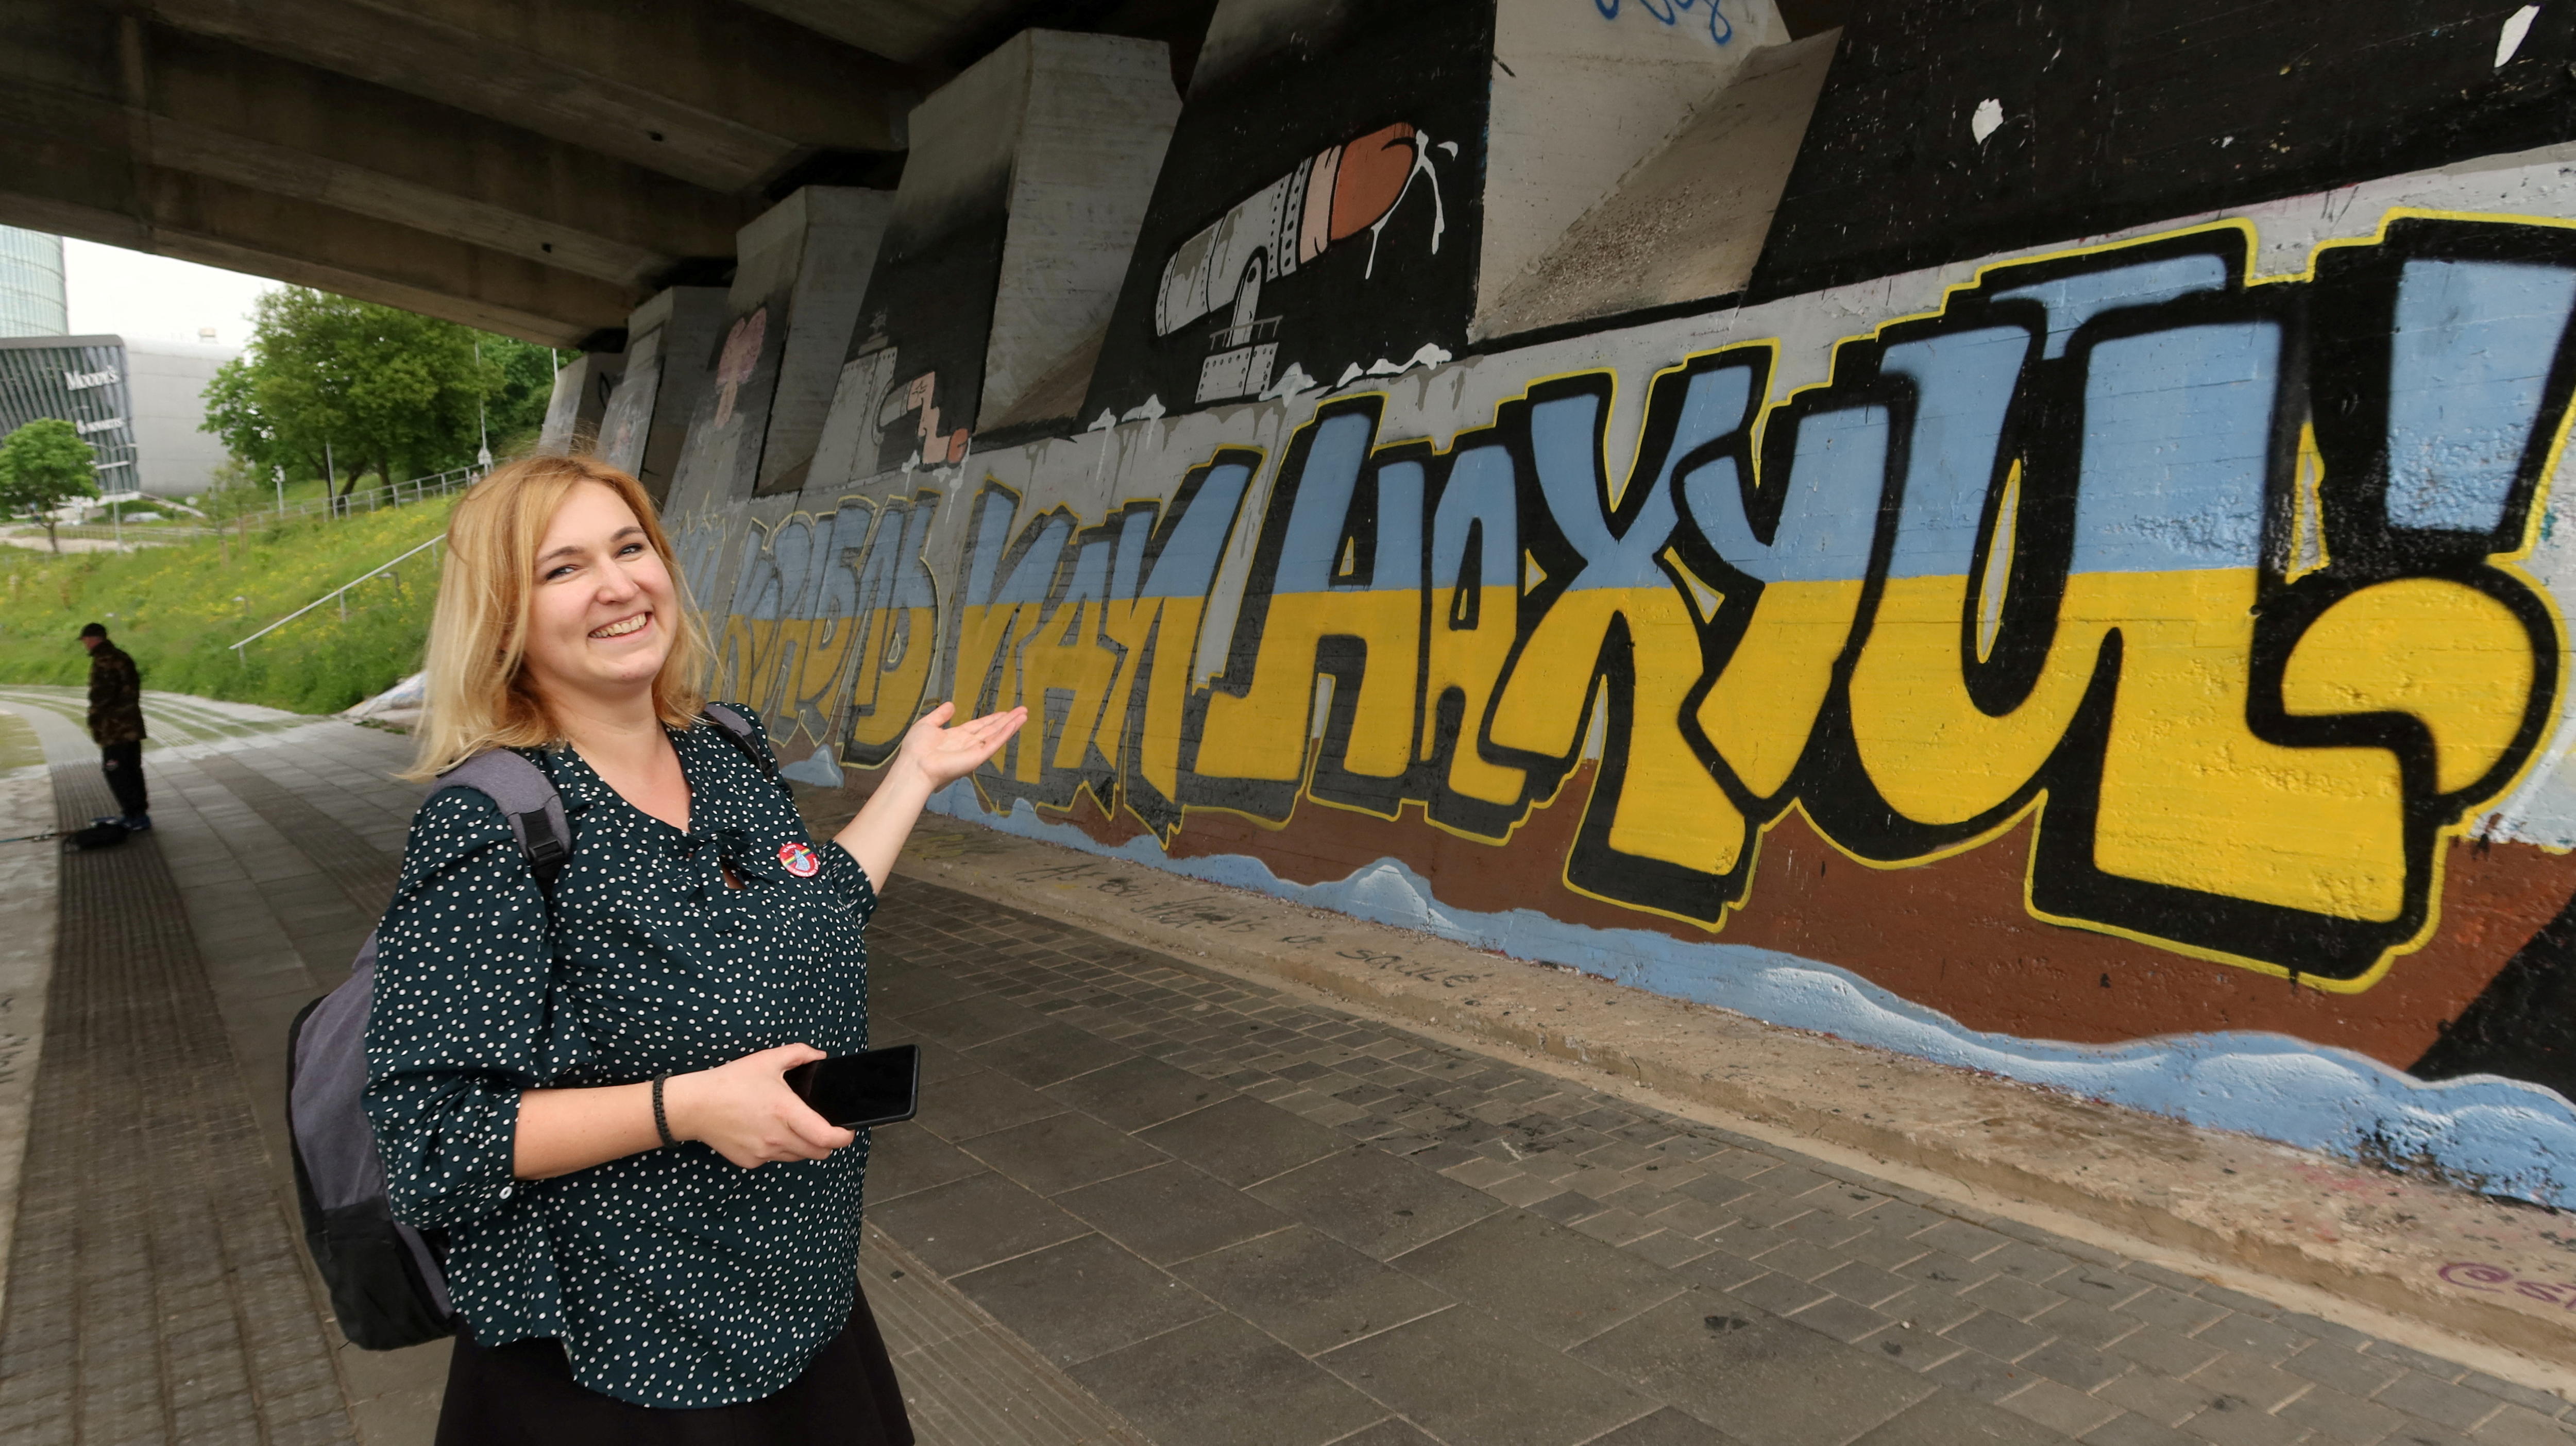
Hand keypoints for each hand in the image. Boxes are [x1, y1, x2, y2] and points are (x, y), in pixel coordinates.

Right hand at [662, 1044, 853, 1168]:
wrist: (694, 1106)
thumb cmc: (730, 1082)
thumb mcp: (767, 1060)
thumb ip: (799, 1054)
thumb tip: (820, 1056)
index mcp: (785, 1112)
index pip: (825, 1137)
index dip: (843, 1138)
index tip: (848, 1131)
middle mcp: (777, 1137)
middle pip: (818, 1152)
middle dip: (826, 1142)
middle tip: (822, 1127)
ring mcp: (763, 1153)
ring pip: (797, 1157)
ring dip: (803, 1146)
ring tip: (791, 1126)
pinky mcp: (751, 1161)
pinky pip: (775, 1159)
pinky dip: (778, 1149)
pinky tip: (766, 1131)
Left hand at [896, 701, 1027, 790]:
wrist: (915, 765)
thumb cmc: (917, 748)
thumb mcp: (927, 724)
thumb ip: (940, 715)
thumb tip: (951, 705)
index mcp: (957, 737)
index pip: (979, 726)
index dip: (992, 718)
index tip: (1004, 712)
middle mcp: (968, 744)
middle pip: (992, 729)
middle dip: (1007, 720)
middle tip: (1022, 710)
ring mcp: (974, 751)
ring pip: (996, 735)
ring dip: (1011, 724)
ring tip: (1024, 714)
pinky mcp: (977, 757)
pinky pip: (994, 743)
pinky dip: (1006, 733)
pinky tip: (1015, 724)